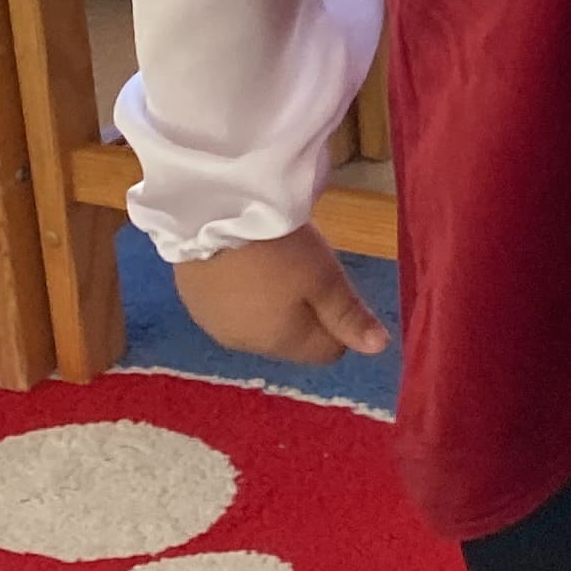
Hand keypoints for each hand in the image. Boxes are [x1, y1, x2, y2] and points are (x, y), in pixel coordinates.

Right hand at [168, 224, 386, 363]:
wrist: (210, 217)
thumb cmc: (279, 250)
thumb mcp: (326, 279)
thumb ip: (349, 317)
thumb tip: (378, 349)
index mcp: (280, 344)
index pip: (327, 353)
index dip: (340, 323)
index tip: (333, 288)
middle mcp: (244, 345)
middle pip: (293, 339)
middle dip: (306, 313)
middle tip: (303, 270)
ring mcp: (212, 324)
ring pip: (260, 323)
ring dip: (271, 303)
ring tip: (271, 262)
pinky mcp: (192, 300)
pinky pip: (230, 307)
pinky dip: (242, 292)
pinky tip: (242, 262)